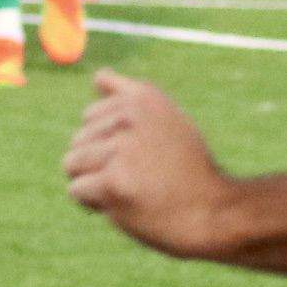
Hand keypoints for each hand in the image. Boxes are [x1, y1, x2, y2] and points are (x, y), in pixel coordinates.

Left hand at [64, 72, 234, 258]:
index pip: (90, 116)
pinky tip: (125, 204)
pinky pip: (76, 190)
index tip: (144, 152)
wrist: (213, 212)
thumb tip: (98, 75)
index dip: (108, 140)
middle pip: (78, 140)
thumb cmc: (186, 169)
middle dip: (99, 163)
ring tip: (132, 188)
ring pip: (72, 164)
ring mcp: (120, 149)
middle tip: (142, 175)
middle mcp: (130, 117)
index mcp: (142, 97)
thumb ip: (128, 96)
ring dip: (94, 182)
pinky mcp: (112, 181)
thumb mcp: (166, 119)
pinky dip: (93, 203)